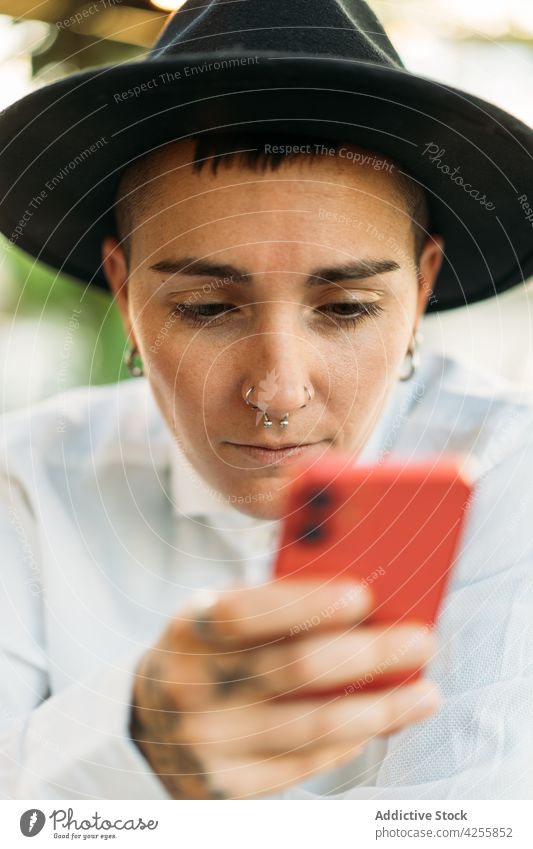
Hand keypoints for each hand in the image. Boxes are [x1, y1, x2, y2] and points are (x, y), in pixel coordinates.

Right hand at [129, 579, 439, 798]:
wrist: (146, 729)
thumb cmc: (203, 656)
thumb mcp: (214, 617)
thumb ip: (270, 601)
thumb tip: (357, 594)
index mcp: (190, 631)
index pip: (246, 613)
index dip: (305, 604)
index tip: (363, 595)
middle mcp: (194, 688)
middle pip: (294, 669)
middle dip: (368, 653)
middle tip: (420, 641)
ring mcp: (210, 744)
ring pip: (312, 725)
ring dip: (380, 708)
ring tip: (425, 693)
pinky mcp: (229, 787)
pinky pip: (306, 764)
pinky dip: (352, 739)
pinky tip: (382, 721)